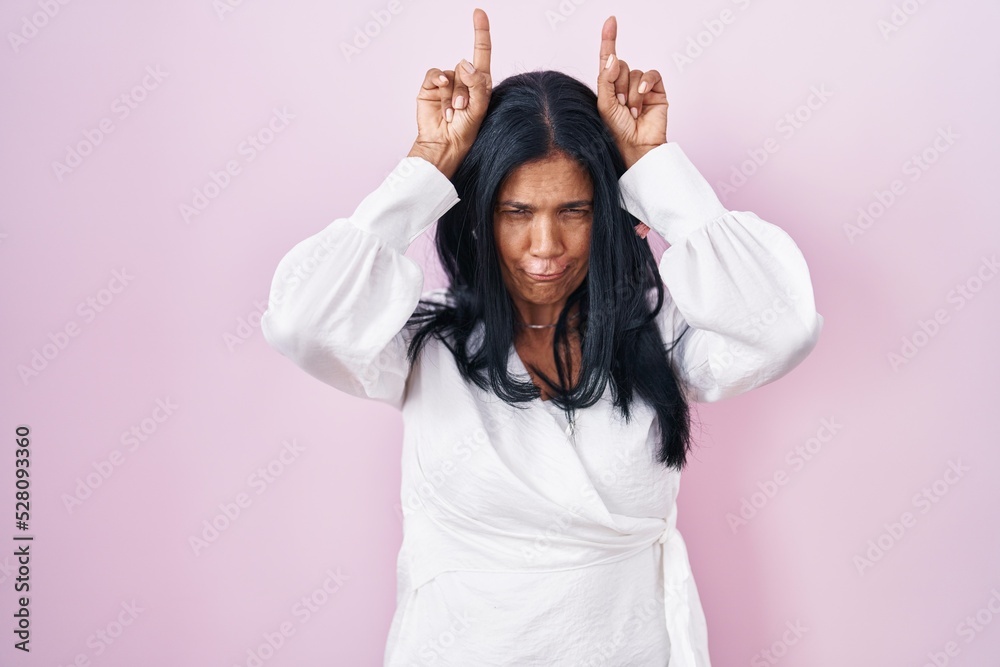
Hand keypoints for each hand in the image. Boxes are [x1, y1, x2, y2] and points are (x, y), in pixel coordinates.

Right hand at [408, 7, 492, 179]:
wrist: (444, 144)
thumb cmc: (465, 131)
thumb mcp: (479, 109)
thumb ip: (477, 85)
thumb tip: (465, 63)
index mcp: (480, 83)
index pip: (481, 53)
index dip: (481, 32)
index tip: (478, 13)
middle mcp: (463, 80)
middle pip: (467, 67)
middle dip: (466, 89)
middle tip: (463, 109)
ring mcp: (446, 83)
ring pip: (451, 73)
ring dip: (453, 93)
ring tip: (452, 112)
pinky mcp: (430, 86)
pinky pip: (435, 73)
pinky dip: (438, 81)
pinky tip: (441, 95)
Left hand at [596, 15, 667, 170]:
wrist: (636, 147)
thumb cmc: (617, 131)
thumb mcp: (604, 104)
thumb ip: (606, 79)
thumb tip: (613, 57)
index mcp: (609, 87)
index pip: (608, 59)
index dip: (609, 40)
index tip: (611, 21)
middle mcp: (625, 84)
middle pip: (621, 65)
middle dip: (619, 84)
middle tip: (621, 105)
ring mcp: (642, 87)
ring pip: (635, 73)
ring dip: (631, 92)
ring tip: (632, 111)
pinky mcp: (657, 90)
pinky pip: (651, 74)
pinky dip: (646, 83)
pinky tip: (643, 98)